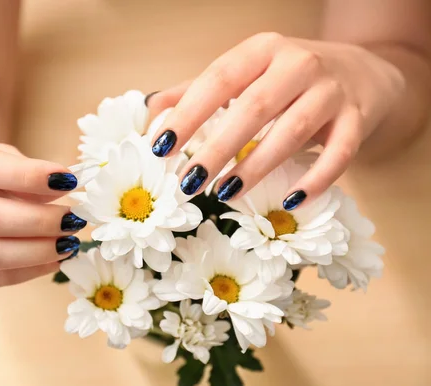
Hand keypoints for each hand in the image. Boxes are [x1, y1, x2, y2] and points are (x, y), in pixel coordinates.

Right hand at [0, 137, 83, 288]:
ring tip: (69, 243)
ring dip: (34, 251)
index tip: (66, 181)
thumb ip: (25, 171)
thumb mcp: (0, 154)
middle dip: (36, 221)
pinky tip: (53, 260)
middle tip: (72, 219)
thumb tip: (61, 189)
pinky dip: (24, 272)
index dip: (25, 176)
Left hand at [148, 32, 404, 207]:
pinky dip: (316, 180)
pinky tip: (290, 201)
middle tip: (188, 182)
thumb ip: (200, 90)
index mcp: (262, 50)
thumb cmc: (290, 79)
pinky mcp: (357, 119)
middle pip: (253, 108)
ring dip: (255, 167)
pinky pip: (339, 154)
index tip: (161, 148)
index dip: (188, 115)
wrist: (364, 72)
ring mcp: (331, 91)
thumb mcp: (247, 73)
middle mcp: (298, 64)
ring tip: (224, 193)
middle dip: (217, 148)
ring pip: (291, 132)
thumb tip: (154, 112)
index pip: (218, 80)